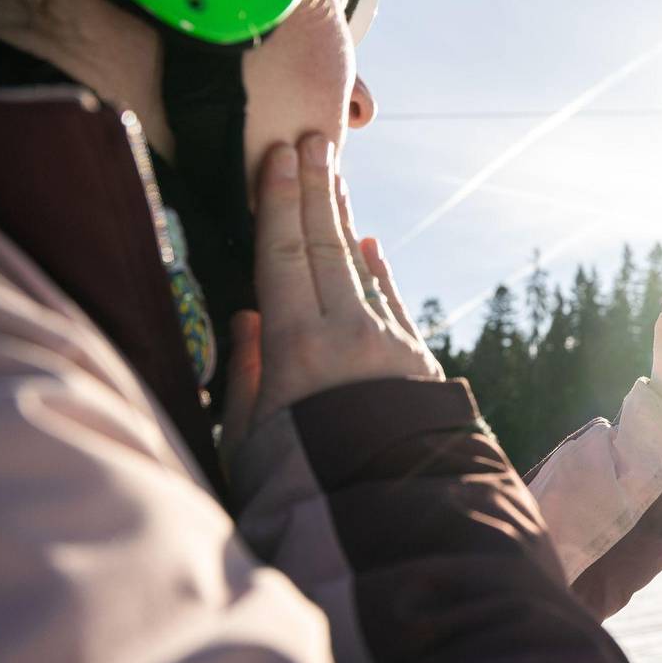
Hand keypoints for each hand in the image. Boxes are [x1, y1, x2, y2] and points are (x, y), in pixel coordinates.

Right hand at [221, 135, 443, 463]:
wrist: (394, 521)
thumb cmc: (302, 489)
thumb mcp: (249, 437)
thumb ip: (245, 372)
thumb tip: (248, 318)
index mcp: (298, 346)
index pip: (285, 253)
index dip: (280, 200)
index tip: (280, 154)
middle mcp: (350, 333)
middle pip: (327, 246)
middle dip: (317, 191)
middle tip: (312, 141)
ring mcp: (390, 344)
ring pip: (362, 269)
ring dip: (346, 222)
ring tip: (335, 180)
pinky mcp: (416, 363)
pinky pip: (391, 301)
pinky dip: (377, 270)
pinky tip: (370, 246)